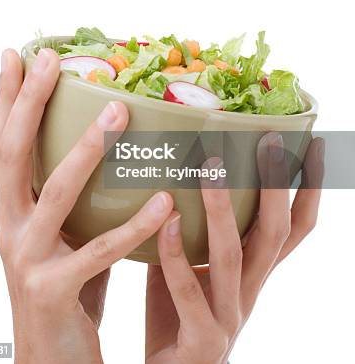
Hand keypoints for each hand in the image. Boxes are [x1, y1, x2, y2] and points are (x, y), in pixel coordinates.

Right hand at [0, 48, 172, 363]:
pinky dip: (132, 226)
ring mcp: (26, 258)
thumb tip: (113, 143)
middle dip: (29, 101)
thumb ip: (76, 195)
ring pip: (55, 193)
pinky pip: (98, 252)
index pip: (1, 141)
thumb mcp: (62, 232)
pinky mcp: (53, 290)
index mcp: (10, 207)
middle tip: (52, 59)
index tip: (16, 53)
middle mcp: (7, 225)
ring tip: (119, 112)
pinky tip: (163, 200)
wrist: (48, 361)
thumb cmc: (64, 285)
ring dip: (88, 149)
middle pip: (12, 152)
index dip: (4, 97)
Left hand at [146, 133, 323, 363]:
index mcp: (254, 274)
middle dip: (276, 186)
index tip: (310, 146)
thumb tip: (170, 176)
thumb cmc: (176, 316)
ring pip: (232, 256)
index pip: (294, 228)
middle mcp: (250, 292)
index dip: (308, 189)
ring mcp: (228, 317)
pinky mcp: (201, 338)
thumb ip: (188, 231)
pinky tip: (168, 220)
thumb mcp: (191, 268)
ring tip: (211, 168)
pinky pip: (188, 290)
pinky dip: (176, 254)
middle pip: (274, 234)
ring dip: (222, 208)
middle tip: (268, 142)